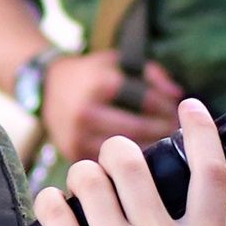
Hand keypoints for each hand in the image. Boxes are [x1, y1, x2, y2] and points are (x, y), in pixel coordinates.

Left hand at [34, 107, 225, 225]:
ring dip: (81, 175)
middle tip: (109, 163)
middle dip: (116, 152)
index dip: (201, 130)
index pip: (209, 173)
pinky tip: (53, 207)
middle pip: (136, 161)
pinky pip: (55, 208)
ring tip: (79, 189)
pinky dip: (50, 201)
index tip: (191, 106)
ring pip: (91, 177)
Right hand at [40, 48, 181, 165]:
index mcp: (101, 84)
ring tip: (162, 146)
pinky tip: (141, 160)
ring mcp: (78, 135)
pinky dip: (127, 162)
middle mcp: (87, 111)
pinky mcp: (73, 153)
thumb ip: (152, 74)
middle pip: (138, 128)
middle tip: (175, 133)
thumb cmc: (92, 74)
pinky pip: (108, 163)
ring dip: (148, 150)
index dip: (167, 108)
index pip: (146, 101)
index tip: (179, 113)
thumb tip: (179, 95)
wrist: (46, 87)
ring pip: (124, 151)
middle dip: (162, 131)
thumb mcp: (119, 62)